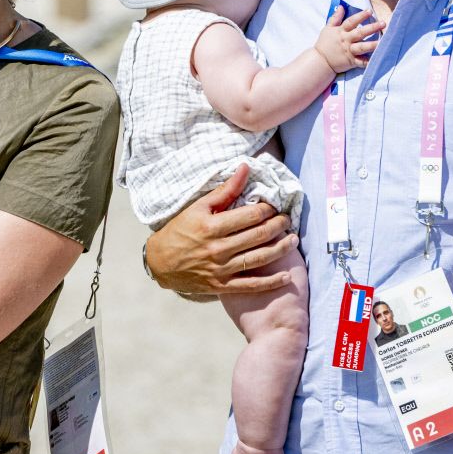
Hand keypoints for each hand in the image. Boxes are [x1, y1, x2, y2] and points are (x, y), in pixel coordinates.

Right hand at [145, 166, 297, 294]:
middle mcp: (217, 248)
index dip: (267, 209)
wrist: (159, 263)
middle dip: (278, 225)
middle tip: (287, 220)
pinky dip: (270, 282)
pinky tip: (286, 277)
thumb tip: (246, 168)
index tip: (275, 206)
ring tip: (293, 240)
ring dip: (280, 249)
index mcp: (211, 226)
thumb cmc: (179, 231)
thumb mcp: (198, 207)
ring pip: (258, 258)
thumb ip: (225, 190)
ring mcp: (220, 269)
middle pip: (258, 235)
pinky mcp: (221, 285)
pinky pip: (250, 285)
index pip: (249, 215)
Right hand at [315, 6, 384, 71]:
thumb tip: (341, 6)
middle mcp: (346, 40)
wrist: (320, 61)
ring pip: (362, 47)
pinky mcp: (351, 61)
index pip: (351, 22)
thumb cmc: (324, 44)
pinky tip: (376, 59)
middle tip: (383, 23)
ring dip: (372, 44)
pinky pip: (361, 62)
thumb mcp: (328, 28)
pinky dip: (368, 62)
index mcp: (341, 31)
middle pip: (360, 33)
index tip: (369, 11)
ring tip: (383, 41)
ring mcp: (349, 51)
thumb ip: (335, 17)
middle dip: (372, 27)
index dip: (360, 16)